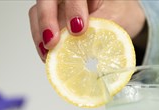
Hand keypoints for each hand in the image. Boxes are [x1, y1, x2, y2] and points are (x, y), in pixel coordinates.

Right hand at [29, 0, 145, 61]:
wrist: (122, 18)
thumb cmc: (121, 14)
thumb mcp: (118, 20)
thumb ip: (101, 30)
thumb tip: (88, 51)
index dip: (73, 9)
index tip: (78, 29)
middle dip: (47, 20)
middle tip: (52, 41)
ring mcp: (57, 4)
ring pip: (37, 11)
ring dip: (39, 34)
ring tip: (47, 54)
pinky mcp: (52, 17)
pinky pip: (38, 25)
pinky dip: (41, 41)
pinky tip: (47, 55)